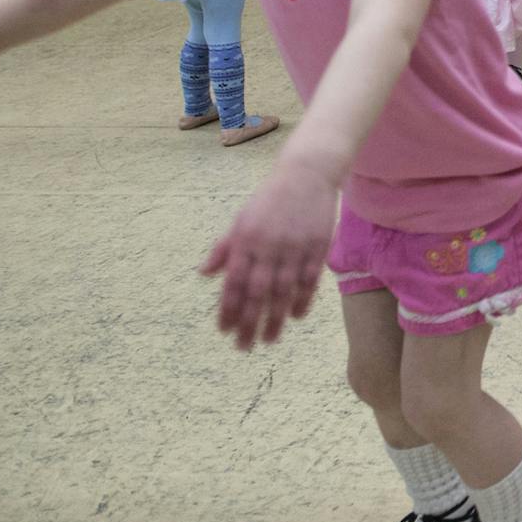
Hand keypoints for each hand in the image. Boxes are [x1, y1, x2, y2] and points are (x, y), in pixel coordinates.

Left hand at [199, 162, 335, 350]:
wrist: (306, 175)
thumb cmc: (269, 199)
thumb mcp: (241, 220)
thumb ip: (224, 249)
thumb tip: (204, 274)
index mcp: (246, 240)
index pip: (233, 282)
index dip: (229, 308)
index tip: (225, 331)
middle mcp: (268, 247)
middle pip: (257, 293)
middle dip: (249, 322)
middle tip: (244, 347)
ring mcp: (294, 248)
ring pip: (283, 291)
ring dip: (275, 318)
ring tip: (269, 339)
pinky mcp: (317, 247)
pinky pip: (309, 280)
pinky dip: (303, 299)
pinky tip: (296, 316)